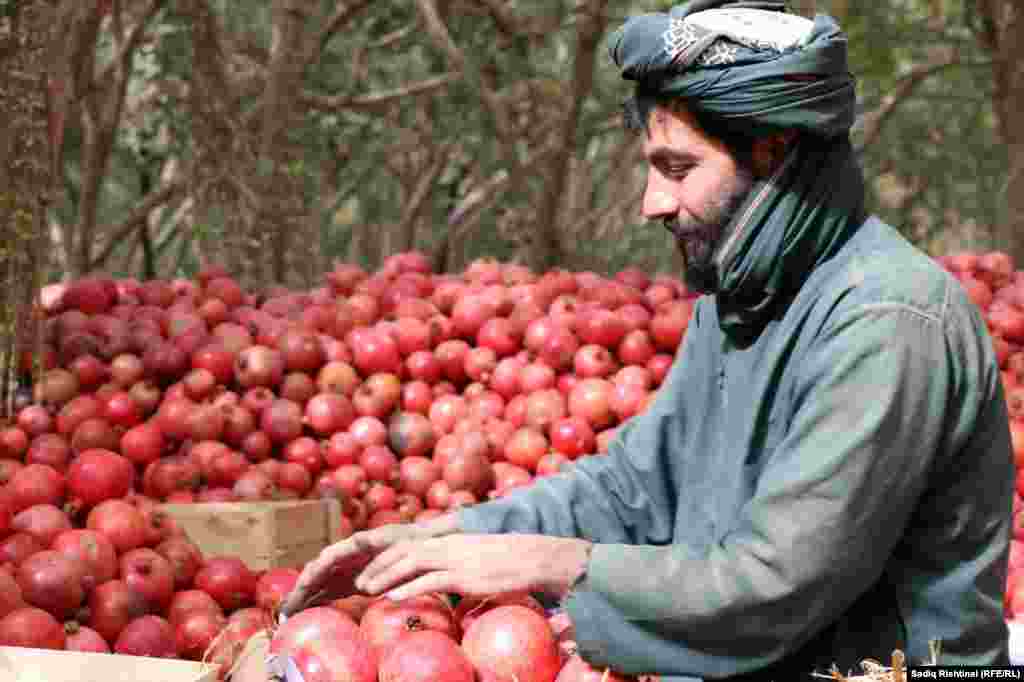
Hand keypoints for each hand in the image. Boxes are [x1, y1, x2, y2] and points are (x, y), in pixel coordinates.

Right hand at [280, 513, 458, 615]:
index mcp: (350, 546)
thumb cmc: (404, 540)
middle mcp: (343, 558)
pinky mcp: (351, 583)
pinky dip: (317, 602)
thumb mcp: (391, 537)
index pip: (324, 561)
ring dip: (305, 599)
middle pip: (316, 574)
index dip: (310, 575)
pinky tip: (307, 612)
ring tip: (290, 616)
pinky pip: (329, 593)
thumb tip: (358, 541)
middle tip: (287, 610)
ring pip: (319, 585)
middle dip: (300, 591)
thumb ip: (373, 541)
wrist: (415, 546)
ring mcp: (345, 570)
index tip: (300, 589)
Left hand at [354, 533, 592, 601]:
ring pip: (410, 563)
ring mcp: (455, 559)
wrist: (535, 557)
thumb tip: (448, 584)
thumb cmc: (510, 561)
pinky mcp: (464, 575)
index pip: (410, 544)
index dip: (387, 556)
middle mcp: (448, 545)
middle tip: (359, 581)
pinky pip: (429, 581)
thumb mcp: (478, 560)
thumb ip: (459, 568)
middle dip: (378, 565)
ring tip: (366, 590)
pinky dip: (407, 589)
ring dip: (385, 576)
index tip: (371, 569)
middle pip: (403, 551)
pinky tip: (392, 598)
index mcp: (450, 540)